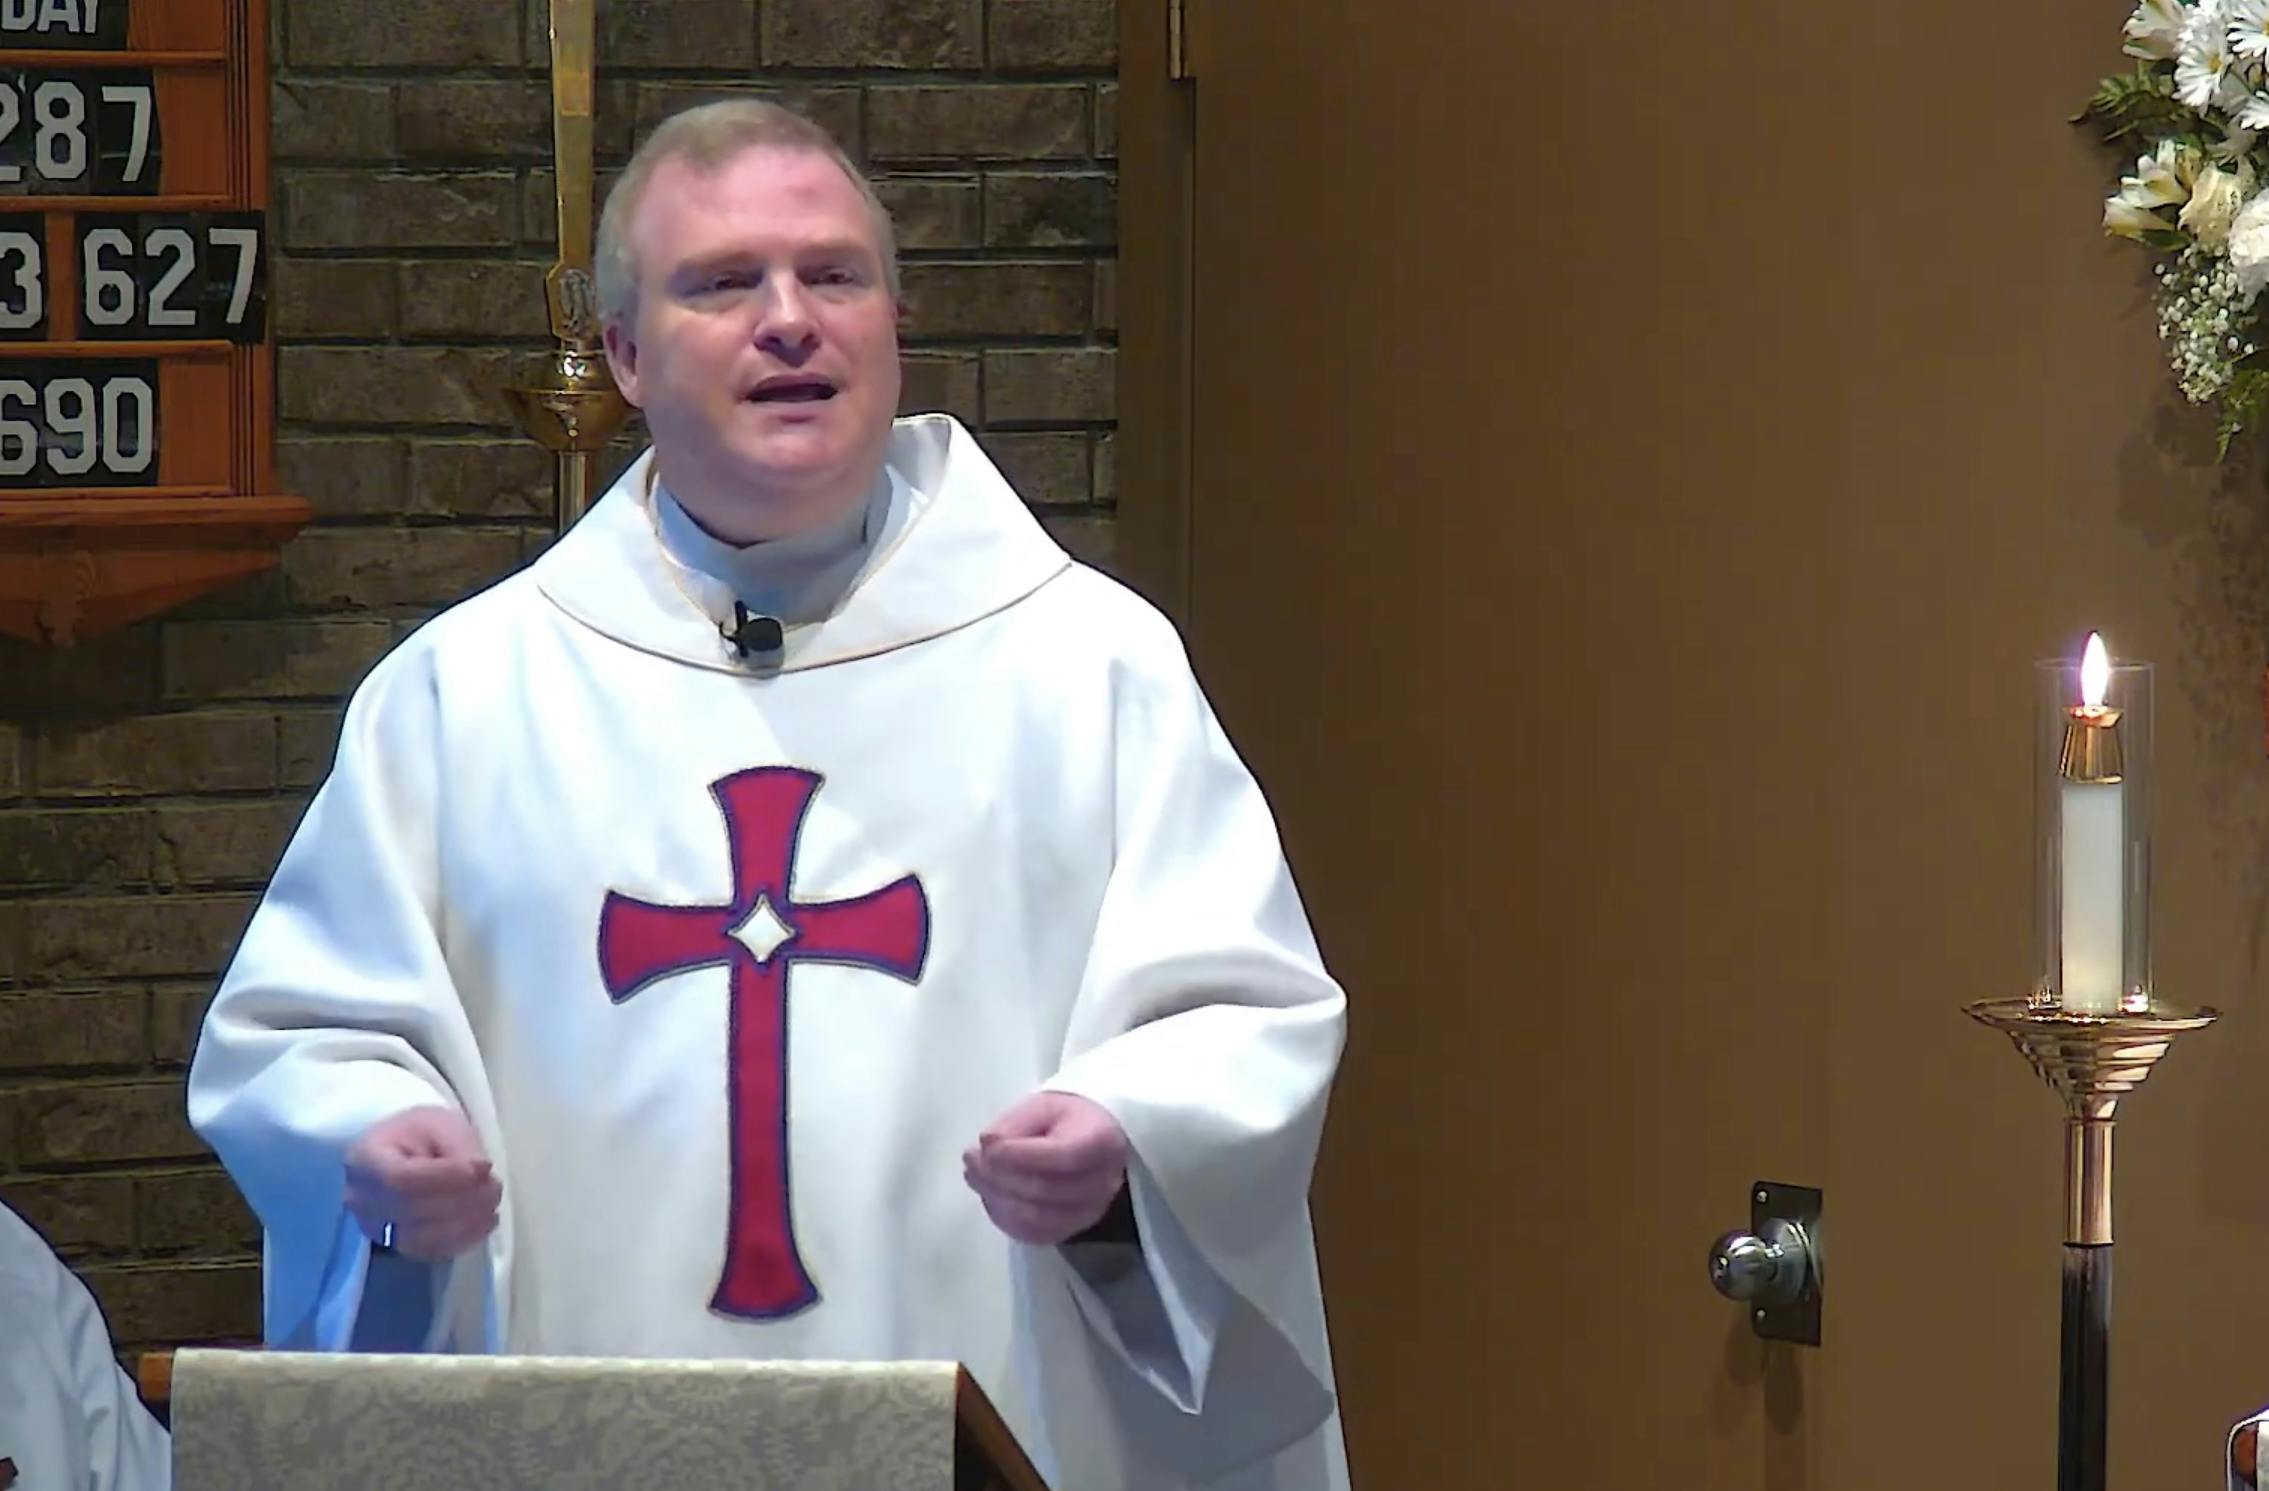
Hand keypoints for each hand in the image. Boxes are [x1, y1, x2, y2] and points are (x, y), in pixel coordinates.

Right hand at [343, 1105, 500, 1261]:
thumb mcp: (440, 1124)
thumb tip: (480, 1173)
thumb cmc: (420, 1133)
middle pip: (411, 1211)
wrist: (403, 1154)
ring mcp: (375, 1229)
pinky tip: (484, 1222)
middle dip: (462, 1201)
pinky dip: (462, 1240)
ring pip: (421, 1238)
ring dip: (465, 1223)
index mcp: (364, 1159)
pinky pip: (429, 1252)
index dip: (445, 1178)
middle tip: (494, 1186)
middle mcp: (361, 1200)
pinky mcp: (394, 1246)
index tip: (482, 1168)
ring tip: (492, 1203)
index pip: (400, 1179)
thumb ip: (459, 1147)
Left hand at [963, 1092, 1129, 1245]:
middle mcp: (1103, 1183)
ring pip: (1036, 1218)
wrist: (1092, 1138)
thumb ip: (1014, 1123)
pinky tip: (989, 1194)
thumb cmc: (1065, 1117)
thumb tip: (988, 1145)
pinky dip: (1003, 1217)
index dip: (1021, 1155)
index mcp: (1102, 1142)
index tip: (986, 1144)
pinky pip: (1032, 1234)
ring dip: (996, 1197)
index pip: (1063, 1156)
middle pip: (1046, 1190)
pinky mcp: (1071, 1230)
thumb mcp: (1040, 1105)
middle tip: (970, 1158)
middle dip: (999, 1176)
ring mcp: (1089, 1213)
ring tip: (974, 1174)